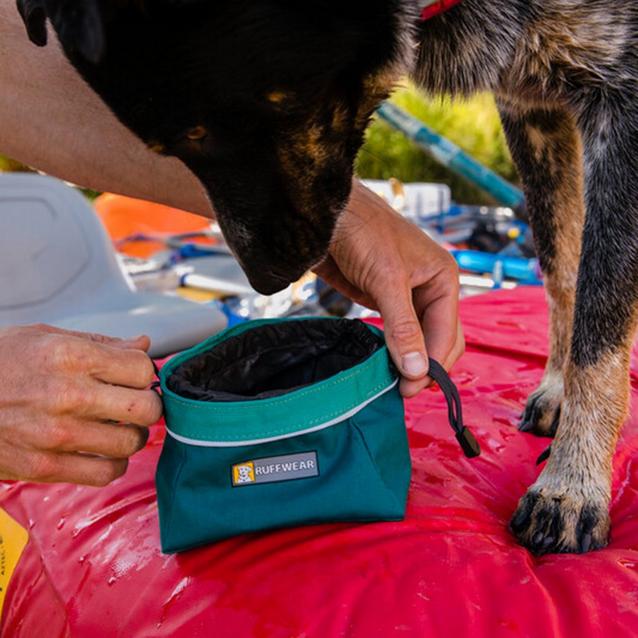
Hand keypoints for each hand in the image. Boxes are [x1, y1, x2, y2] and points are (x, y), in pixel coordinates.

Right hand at [0, 324, 162, 485]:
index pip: (141, 369)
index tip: (133, 377)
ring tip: (117, 427)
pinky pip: (106, 473)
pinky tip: (103, 451)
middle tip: (133, 403)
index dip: (143, 373)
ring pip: (131, 443)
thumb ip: (101, 343)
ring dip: (132, 435)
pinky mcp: (44, 466)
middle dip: (147, 405)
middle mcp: (68, 395)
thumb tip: (144, 345)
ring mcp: (57, 434)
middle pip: (146, 408)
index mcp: (70, 356)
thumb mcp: (45, 337)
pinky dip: (113, 463)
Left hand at [314, 180, 463, 396]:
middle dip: (425, 366)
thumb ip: (402, 326)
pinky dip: (393, 351)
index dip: (432, 364)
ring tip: (392, 384)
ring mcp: (406, 296)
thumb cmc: (363, 232)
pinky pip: (397, 334)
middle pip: (439, 340)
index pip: (448, 333)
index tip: (410, 389)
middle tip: (401, 391)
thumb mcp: (386, 279)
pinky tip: (382, 366)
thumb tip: (418, 371)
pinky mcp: (383, 301)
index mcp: (443, 278)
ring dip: (410, 362)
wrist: (326, 215)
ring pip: (418, 340)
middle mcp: (430, 289)